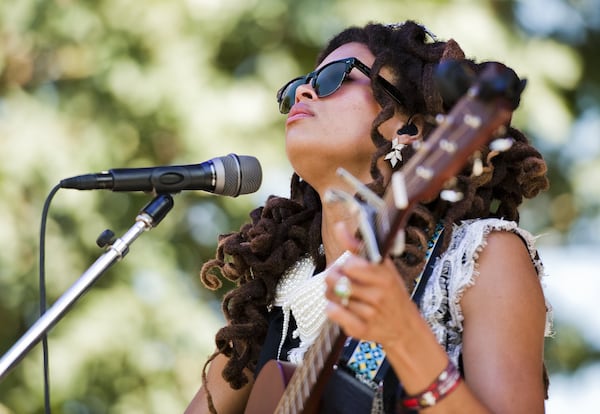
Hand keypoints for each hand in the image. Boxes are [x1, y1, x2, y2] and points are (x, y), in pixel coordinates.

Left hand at [324, 222, 412, 345]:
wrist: (404, 327)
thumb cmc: (391, 292)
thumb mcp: (382, 267)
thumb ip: (358, 247)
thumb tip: (339, 226)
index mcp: (384, 276)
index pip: (350, 265)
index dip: (344, 265)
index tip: (349, 267)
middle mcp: (378, 295)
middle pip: (336, 280)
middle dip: (333, 278)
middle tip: (340, 280)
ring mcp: (370, 314)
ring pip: (333, 297)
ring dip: (332, 295)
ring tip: (343, 294)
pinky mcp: (361, 330)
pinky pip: (334, 314)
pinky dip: (332, 309)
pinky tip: (339, 307)